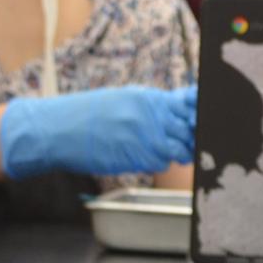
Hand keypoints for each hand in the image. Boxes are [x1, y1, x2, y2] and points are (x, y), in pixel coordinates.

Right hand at [0, 85, 196, 177]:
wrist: (59, 130)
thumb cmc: (90, 114)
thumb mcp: (124, 99)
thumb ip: (153, 106)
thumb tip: (180, 110)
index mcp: (148, 99)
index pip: (190, 103)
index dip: (201, 112)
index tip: (203, 117)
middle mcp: (149, 117)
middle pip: (191, 130)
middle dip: (191, 138)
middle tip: (184, 141)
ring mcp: (143, 139)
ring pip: (179, 150)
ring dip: (176, 153)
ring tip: (161, 149)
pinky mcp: (134, 158)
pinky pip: (159, 164)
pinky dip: (157, 163)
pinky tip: (143, 157)